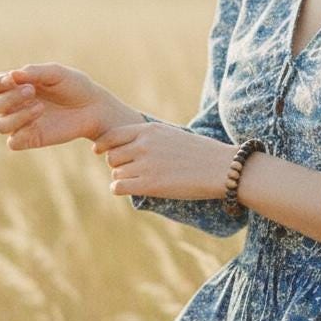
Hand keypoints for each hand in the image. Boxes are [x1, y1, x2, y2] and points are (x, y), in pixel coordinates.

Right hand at [0, 62, 116, 149]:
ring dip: (17, 115)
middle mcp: (14, 105)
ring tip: (40, 107)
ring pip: (1, 125)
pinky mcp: (30, 139)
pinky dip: (21, 132)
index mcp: (15, 86)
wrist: (94, 107)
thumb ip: (34, 72)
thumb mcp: (56, 73)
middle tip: (32, 91)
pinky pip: (13, 142)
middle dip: (10, 98)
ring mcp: (21, 124)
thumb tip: (12, 75)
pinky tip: (39, 121)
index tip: (12, 79)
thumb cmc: (74, 86)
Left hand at [92, 121, 235, 199]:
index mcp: (149, 130)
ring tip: (138, 181)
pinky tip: (131, 190)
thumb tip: (130, 146)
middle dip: (117, 164)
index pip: (112, 136)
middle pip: (112, 157)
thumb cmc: (201, 153)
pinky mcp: (150, 185)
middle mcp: (144, 145)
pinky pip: (119, 187)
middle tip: (130, 171)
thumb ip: (149, 137)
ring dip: (122, 178)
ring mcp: (146, 165)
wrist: (222, 168)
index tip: (99, 151)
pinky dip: (120, 189)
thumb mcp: (172, 135)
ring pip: (116, 174)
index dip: (102, 145)